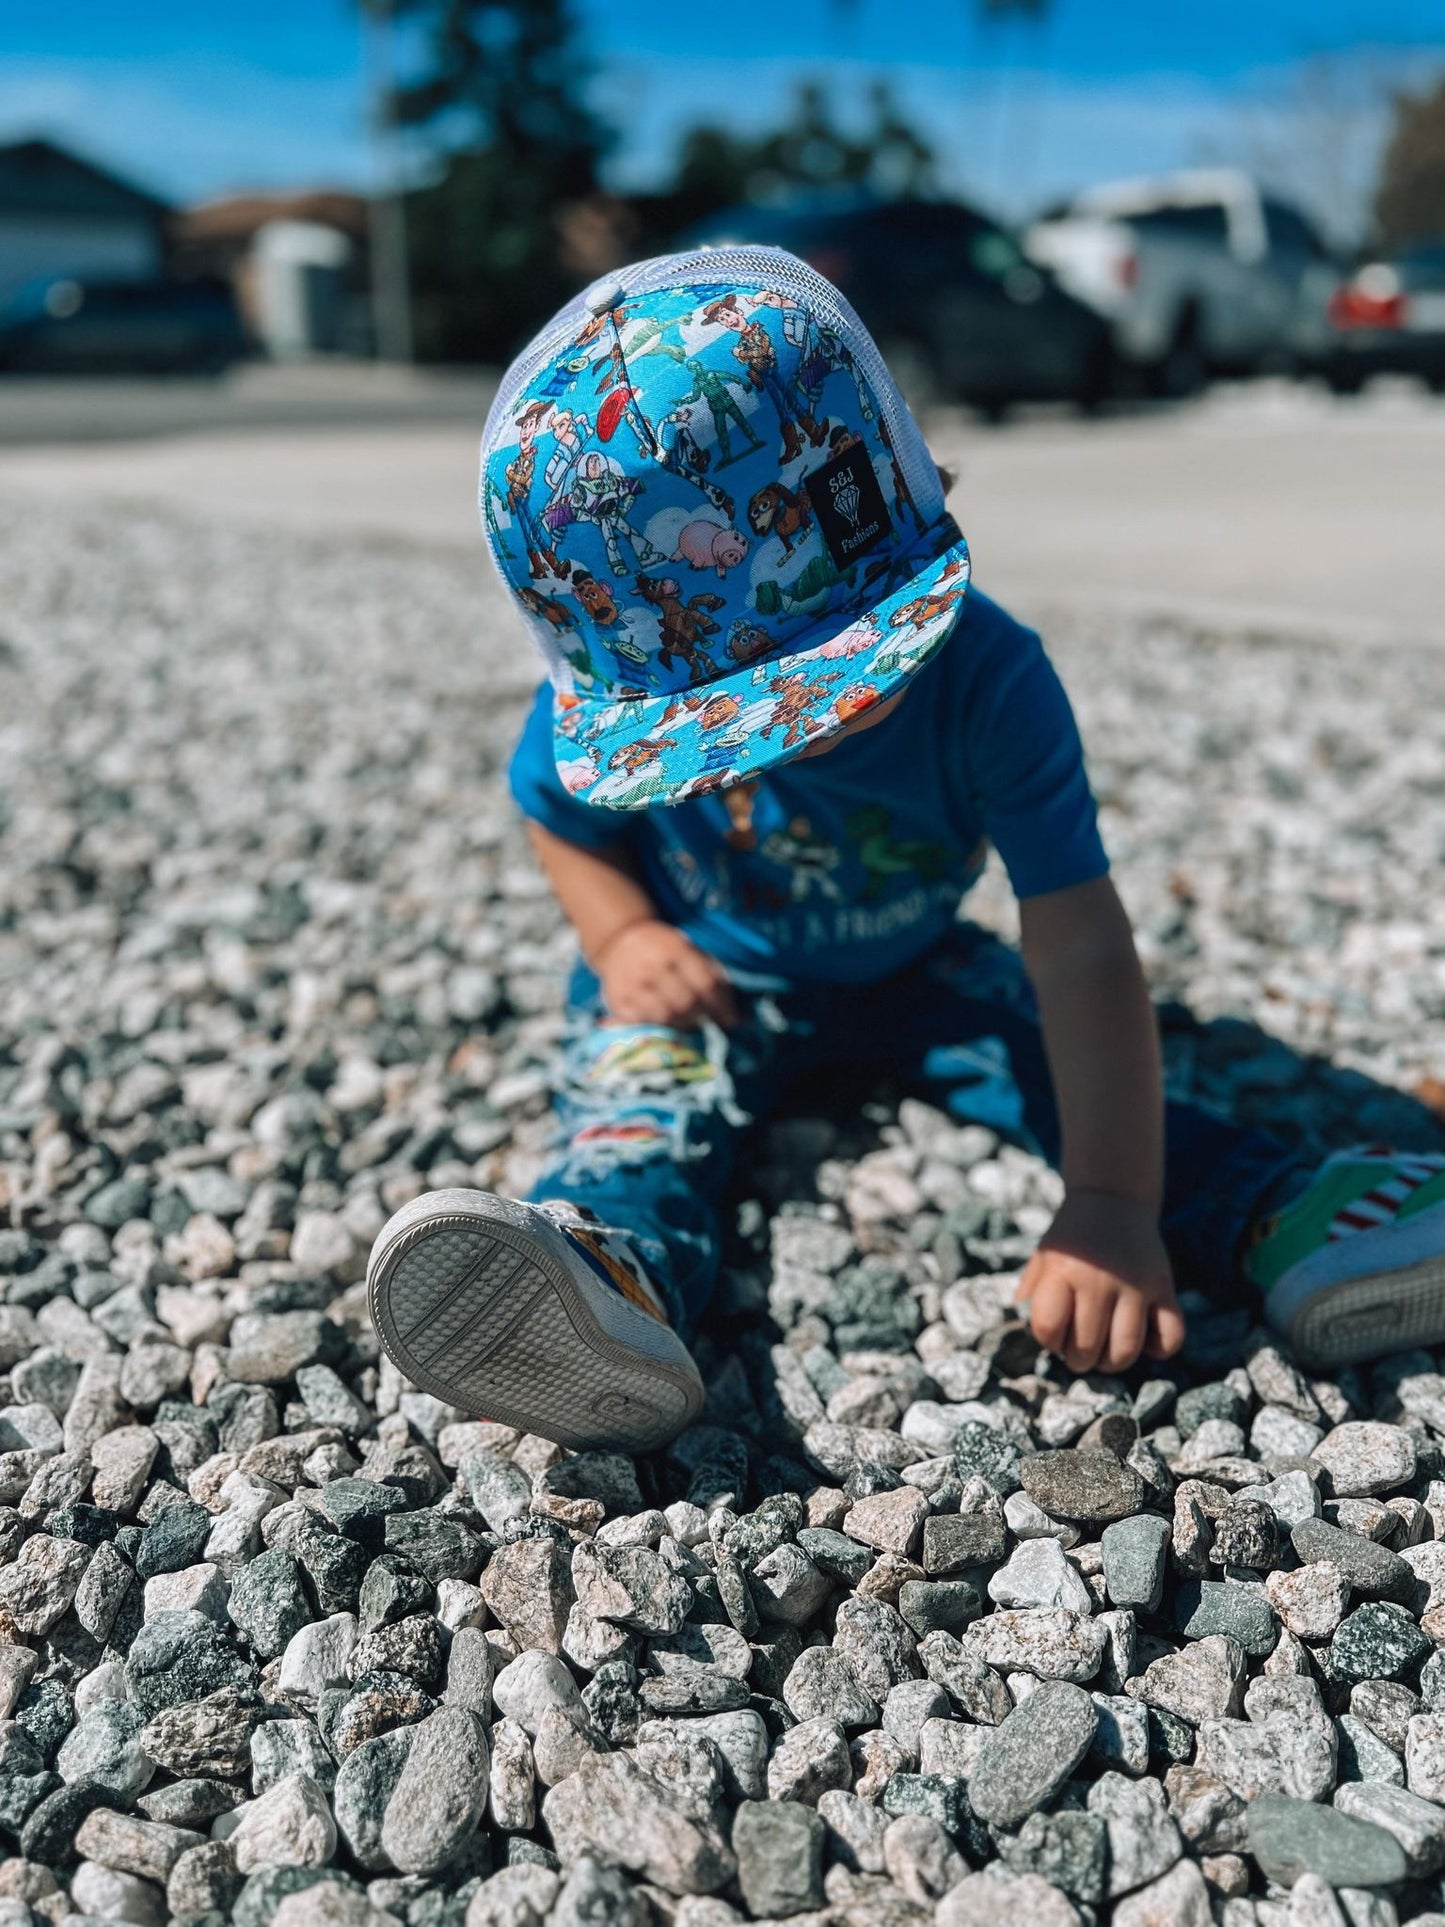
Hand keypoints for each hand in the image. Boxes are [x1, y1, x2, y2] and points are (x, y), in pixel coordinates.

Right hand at [593, 920, 738, 1029]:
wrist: (621, 941)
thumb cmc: (667, 950)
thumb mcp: (693, 952)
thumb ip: (716, 979)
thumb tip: (739, 1017)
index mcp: (676, 949)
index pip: (705, 984)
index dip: (721, 1007)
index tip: (731, 1022)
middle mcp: (653, 966)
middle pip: (686, 1004)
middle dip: (701, 1018)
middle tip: (705, 1021)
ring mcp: (633, 984)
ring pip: (666, 1018)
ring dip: (682, 1025)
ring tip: (686, 1021)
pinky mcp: (618, 1001)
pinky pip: (645, 1024)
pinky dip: (659, 1027)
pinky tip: (664, 1019)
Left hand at [1016, 1189, 1184, 1373]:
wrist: (1112, 1199)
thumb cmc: (1072, 1236)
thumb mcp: (1043, 1256)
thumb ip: (1033, 1293)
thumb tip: (1034, 1335)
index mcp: (1063, 1272)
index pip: (1049, 1329)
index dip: (1048, 1341)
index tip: (1054, 1333)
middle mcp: (1099, 1280)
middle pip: (1086, 1347)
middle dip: (1078, 1360)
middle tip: (1078, 1351)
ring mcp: (1136, 1285)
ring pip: (1126, 1350)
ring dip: (1112, 1363)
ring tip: (1105, 1354)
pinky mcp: (1164, 1288)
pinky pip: (1171, 1336)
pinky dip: (1159, 1350)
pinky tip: (1144, 1341)